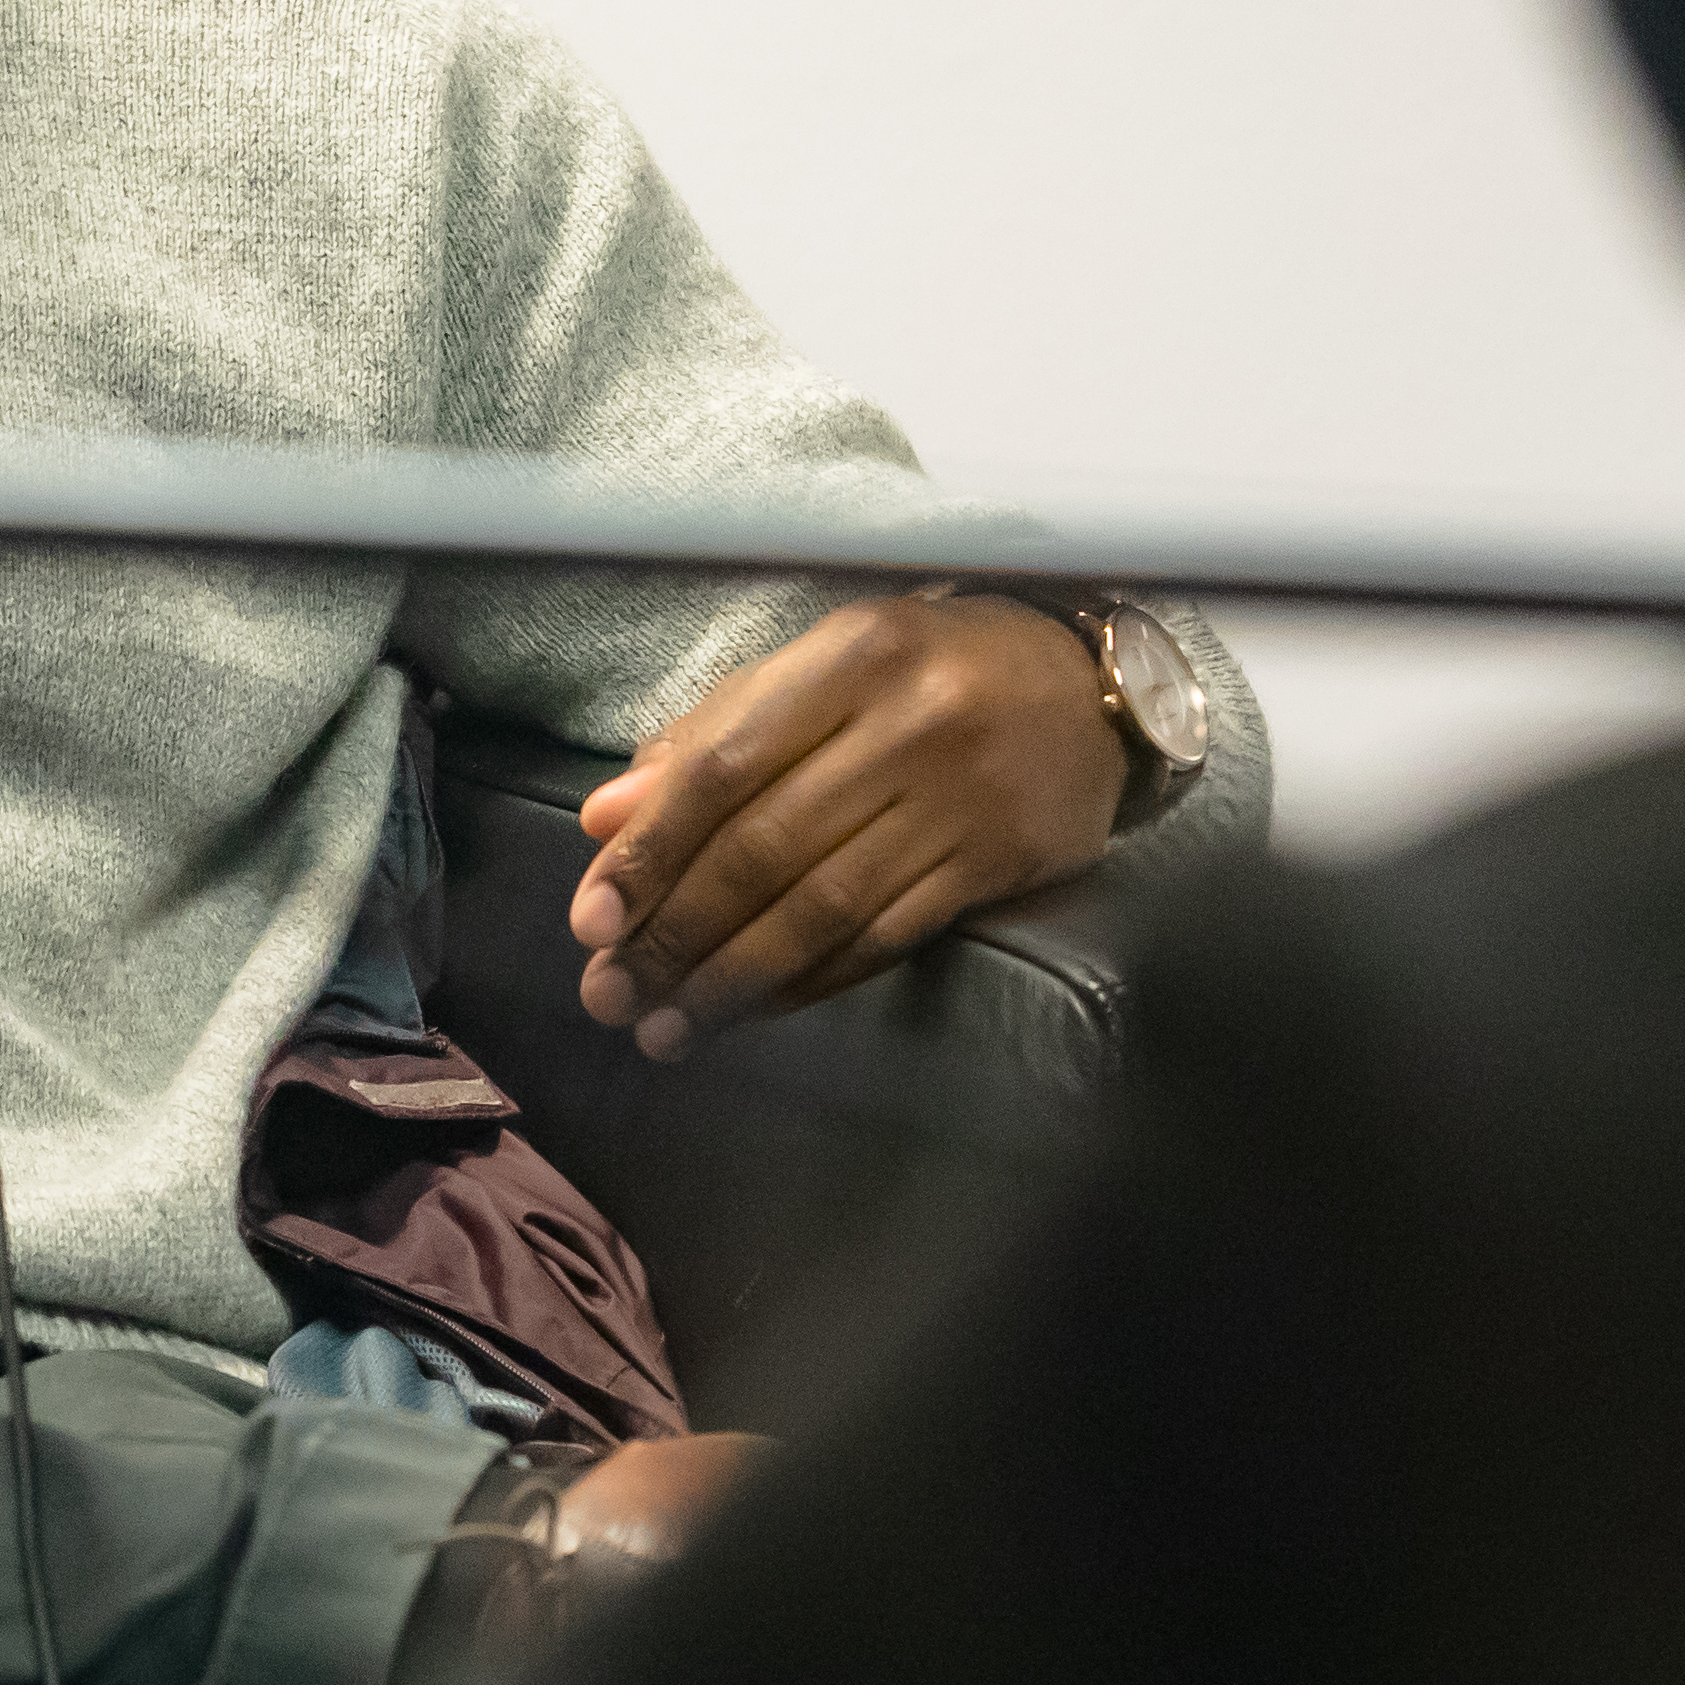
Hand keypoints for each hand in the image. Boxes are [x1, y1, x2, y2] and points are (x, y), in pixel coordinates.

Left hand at [568, 593, 1126, 1058]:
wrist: (1091, 688)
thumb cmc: (929, 669)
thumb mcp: (823, 667)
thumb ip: (713, 734)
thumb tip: (606, 817)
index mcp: (850, 658)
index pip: (724, 768)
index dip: (651, 852)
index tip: (593, 919)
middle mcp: (908, 726)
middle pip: (766, 849)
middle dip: (677, 934)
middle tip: (613, 993)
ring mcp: (960, 800)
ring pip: (821, 908)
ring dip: (732, 978)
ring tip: (667, 1026)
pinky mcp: (996, 863)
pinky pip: (884, 937)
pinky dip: (810, 981)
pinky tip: (755, 1010)